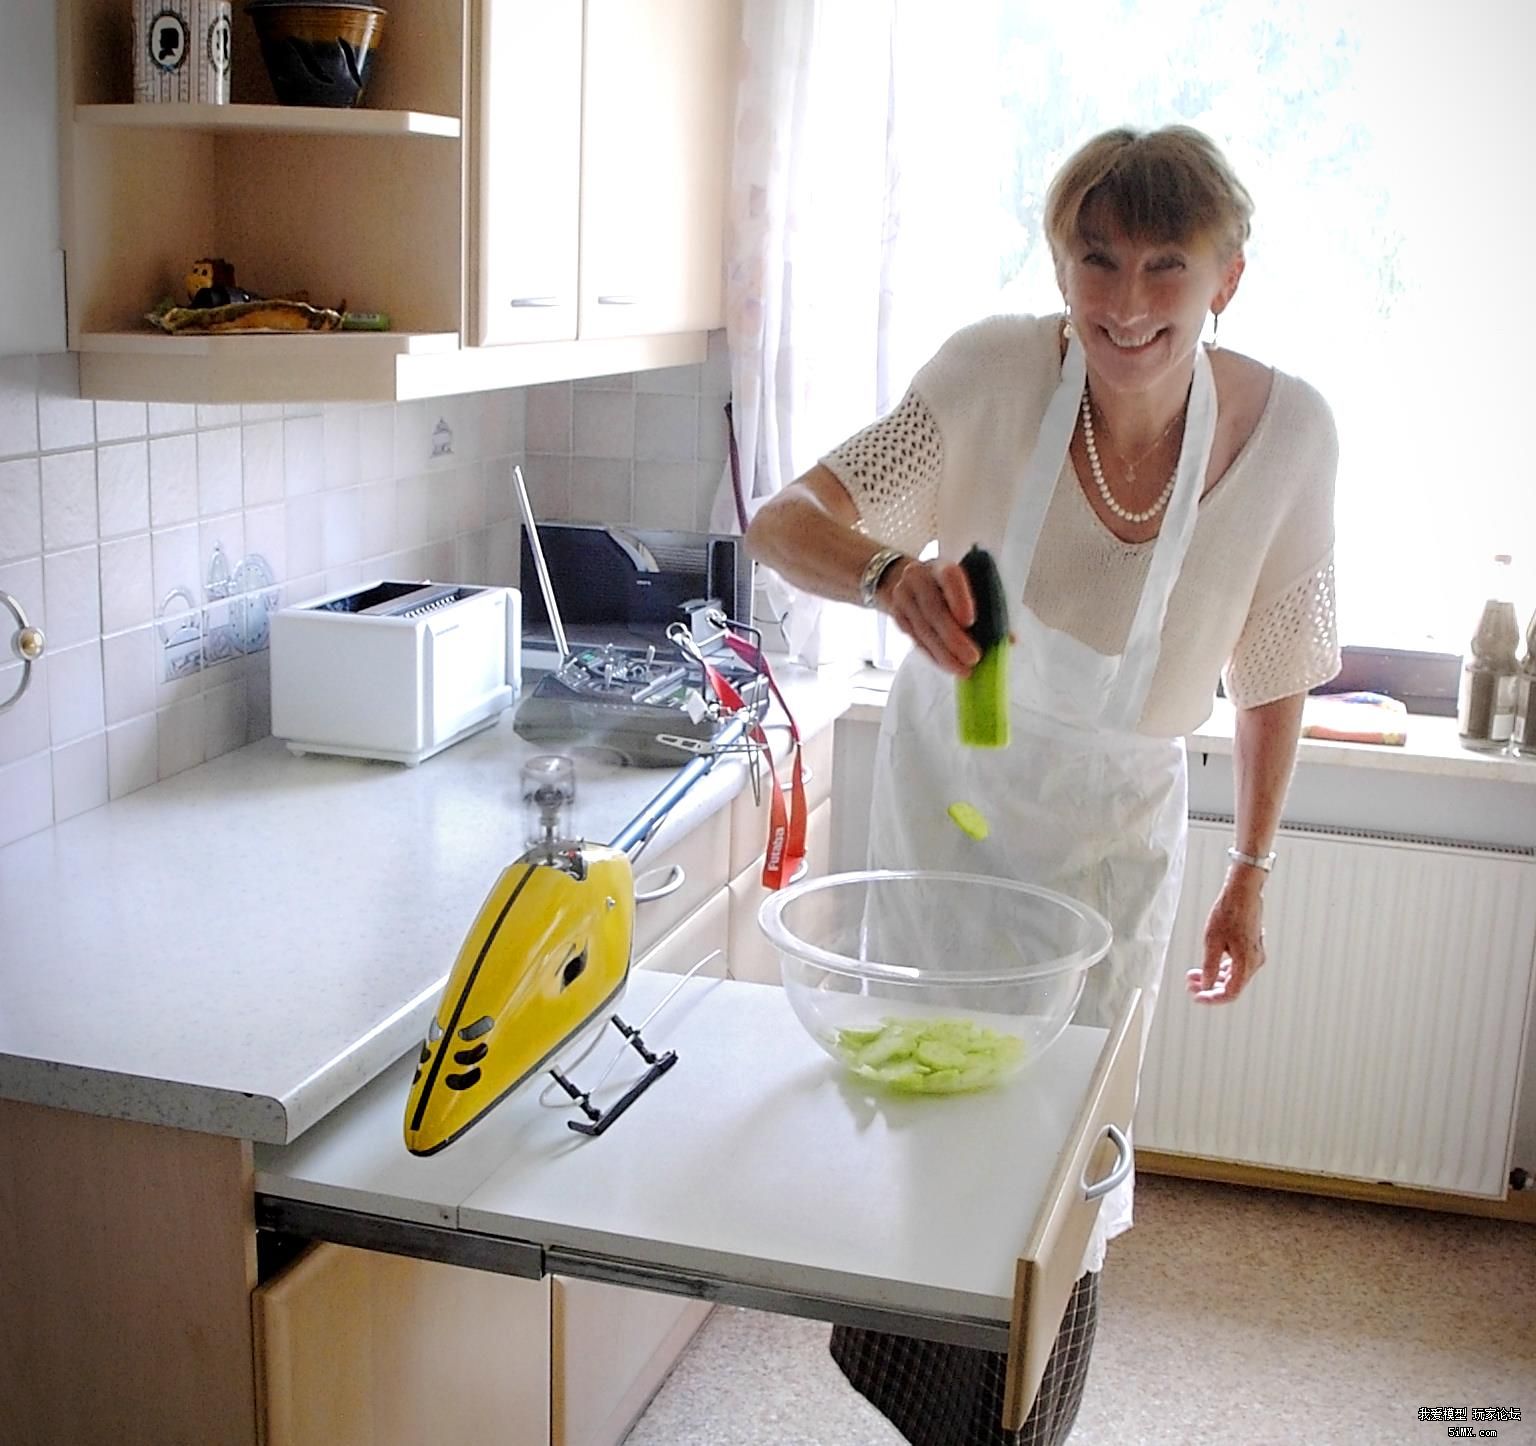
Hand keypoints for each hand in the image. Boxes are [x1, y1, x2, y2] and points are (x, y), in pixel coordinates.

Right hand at [878, 558, 980, 675]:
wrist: (902, 578)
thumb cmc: (944, 584)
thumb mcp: (963, 583)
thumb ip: (985, 606)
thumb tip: (1009, 640)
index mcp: (940, 566)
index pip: (949, 577)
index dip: (959, 598)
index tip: (970, 622)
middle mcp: (917, 578)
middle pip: (934, 610)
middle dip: (953, 639)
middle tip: (972, 659)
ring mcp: (903, 597)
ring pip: (923, 630)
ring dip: (943, 654)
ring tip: (963, 670)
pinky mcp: (896, 616)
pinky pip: (915, 639)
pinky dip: (933, 656)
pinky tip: (947, 666)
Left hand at [1187, 869, 1265, 1003]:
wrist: (1243, 891)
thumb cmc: (1228, 913)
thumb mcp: (1212, 941)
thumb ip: (1209, 967)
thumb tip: (1205, 985)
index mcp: (1247, 963)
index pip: (1230, 993)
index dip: (1212, 998)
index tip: (1195, 996)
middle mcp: (1254, 962)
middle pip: (1231, 986)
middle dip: (1208, 987)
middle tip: (1189, 984)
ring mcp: (1253, 955)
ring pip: (1232, 976)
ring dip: (1212, 977)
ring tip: (1192, 975)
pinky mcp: (1250, 947)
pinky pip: (1235, 965)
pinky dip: (1220, 968)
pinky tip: (1205, 965)